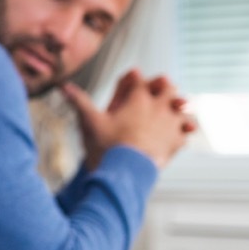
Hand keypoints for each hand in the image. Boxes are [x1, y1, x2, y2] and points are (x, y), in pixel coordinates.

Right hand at [62, 69, 195, 169]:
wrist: (127, 172)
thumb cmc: (107, 146)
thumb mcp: (89, 122)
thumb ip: (78, 101)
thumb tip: (62, 86)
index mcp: (138, 99)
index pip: (140, 78)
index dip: (135, 77)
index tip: (132, 78)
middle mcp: (158, 107)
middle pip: (168, 87)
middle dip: (162, 88)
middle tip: (157, 91)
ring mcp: (170, 123)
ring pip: (182, 107)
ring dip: (177, 108)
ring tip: (172, 111)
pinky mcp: (177, 141)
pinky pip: (186, 131)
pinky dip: (182, 130)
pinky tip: (176, 134)